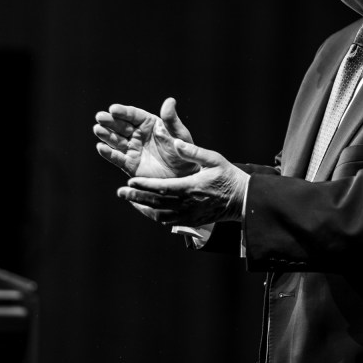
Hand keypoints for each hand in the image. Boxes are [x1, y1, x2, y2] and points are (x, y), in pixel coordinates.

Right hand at [94, 97, 197, 178]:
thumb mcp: (179, 135)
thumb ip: (171, 120)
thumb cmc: (184, 153)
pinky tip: (101, 147)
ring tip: (97, 129)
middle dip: (110, 121)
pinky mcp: (130, 165)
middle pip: (121, 126)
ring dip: (106, 135)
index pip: (133, 115)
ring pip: (116, 140)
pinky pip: (117, 158)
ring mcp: (133, 149)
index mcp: (149, 124)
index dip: (123, 112)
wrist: (184, 177)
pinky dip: (108, 153)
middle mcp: (138, 135)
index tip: (113, 109)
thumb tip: (170, 100)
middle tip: (100, 117)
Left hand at [117, 139, 248, 226]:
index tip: (130, 182)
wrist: (243, 200)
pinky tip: (146, 208)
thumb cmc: (228, 176)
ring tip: (129, 200)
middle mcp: (188, 204)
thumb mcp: (214, 159)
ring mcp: (189, 215)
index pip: (163, 188)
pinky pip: (168, 221)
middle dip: (136, 198)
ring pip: (160, 215)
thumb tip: (175, 141)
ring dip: (143, 207)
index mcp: (191, 187)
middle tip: (120, 192)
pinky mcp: (191, 221)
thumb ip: (193, 151)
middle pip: (157, 203)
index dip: (145, 186)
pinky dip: (154, 215)